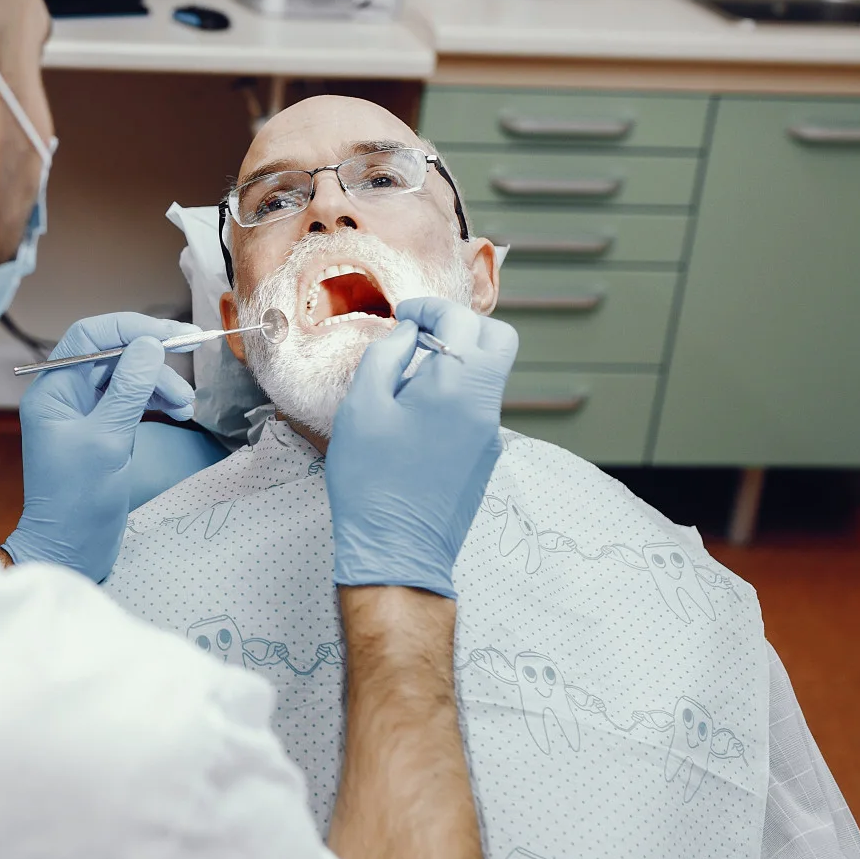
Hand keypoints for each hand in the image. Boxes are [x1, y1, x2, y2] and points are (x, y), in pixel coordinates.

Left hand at [3, 312, 196, 579]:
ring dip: (160, 385)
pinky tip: (178, 412)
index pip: (91, 336)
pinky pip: (131, 401)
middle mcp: (65, 396)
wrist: (70, 552)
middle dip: (153, 363)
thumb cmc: (78, 502)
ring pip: (127, 378)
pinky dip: (155, 402)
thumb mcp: (107, 441)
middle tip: (188, 376)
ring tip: (185, 407)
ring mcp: (84, 415)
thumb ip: (129, 390)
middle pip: (113, 355)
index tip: (174, 336)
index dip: (133, 328)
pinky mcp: (102, 433)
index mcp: (53, 391)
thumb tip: (148, 345)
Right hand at [326, 297, 517, 597]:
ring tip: (407, 380)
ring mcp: (490, 433)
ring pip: (488, 373)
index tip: (405, 316)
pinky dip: (454, 392)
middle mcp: (484, 405)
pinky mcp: (484, 456)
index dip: (431, 309)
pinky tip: (416, 415)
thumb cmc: (372, 481)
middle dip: (461, 326)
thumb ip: (386, 357)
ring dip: (456, 360)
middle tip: (420, 335)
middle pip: (498, 340)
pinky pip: (477, 405)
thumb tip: (407, 335)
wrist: (397, 548)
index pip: (461, 320)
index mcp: (457, 385)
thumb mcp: (361, 407)